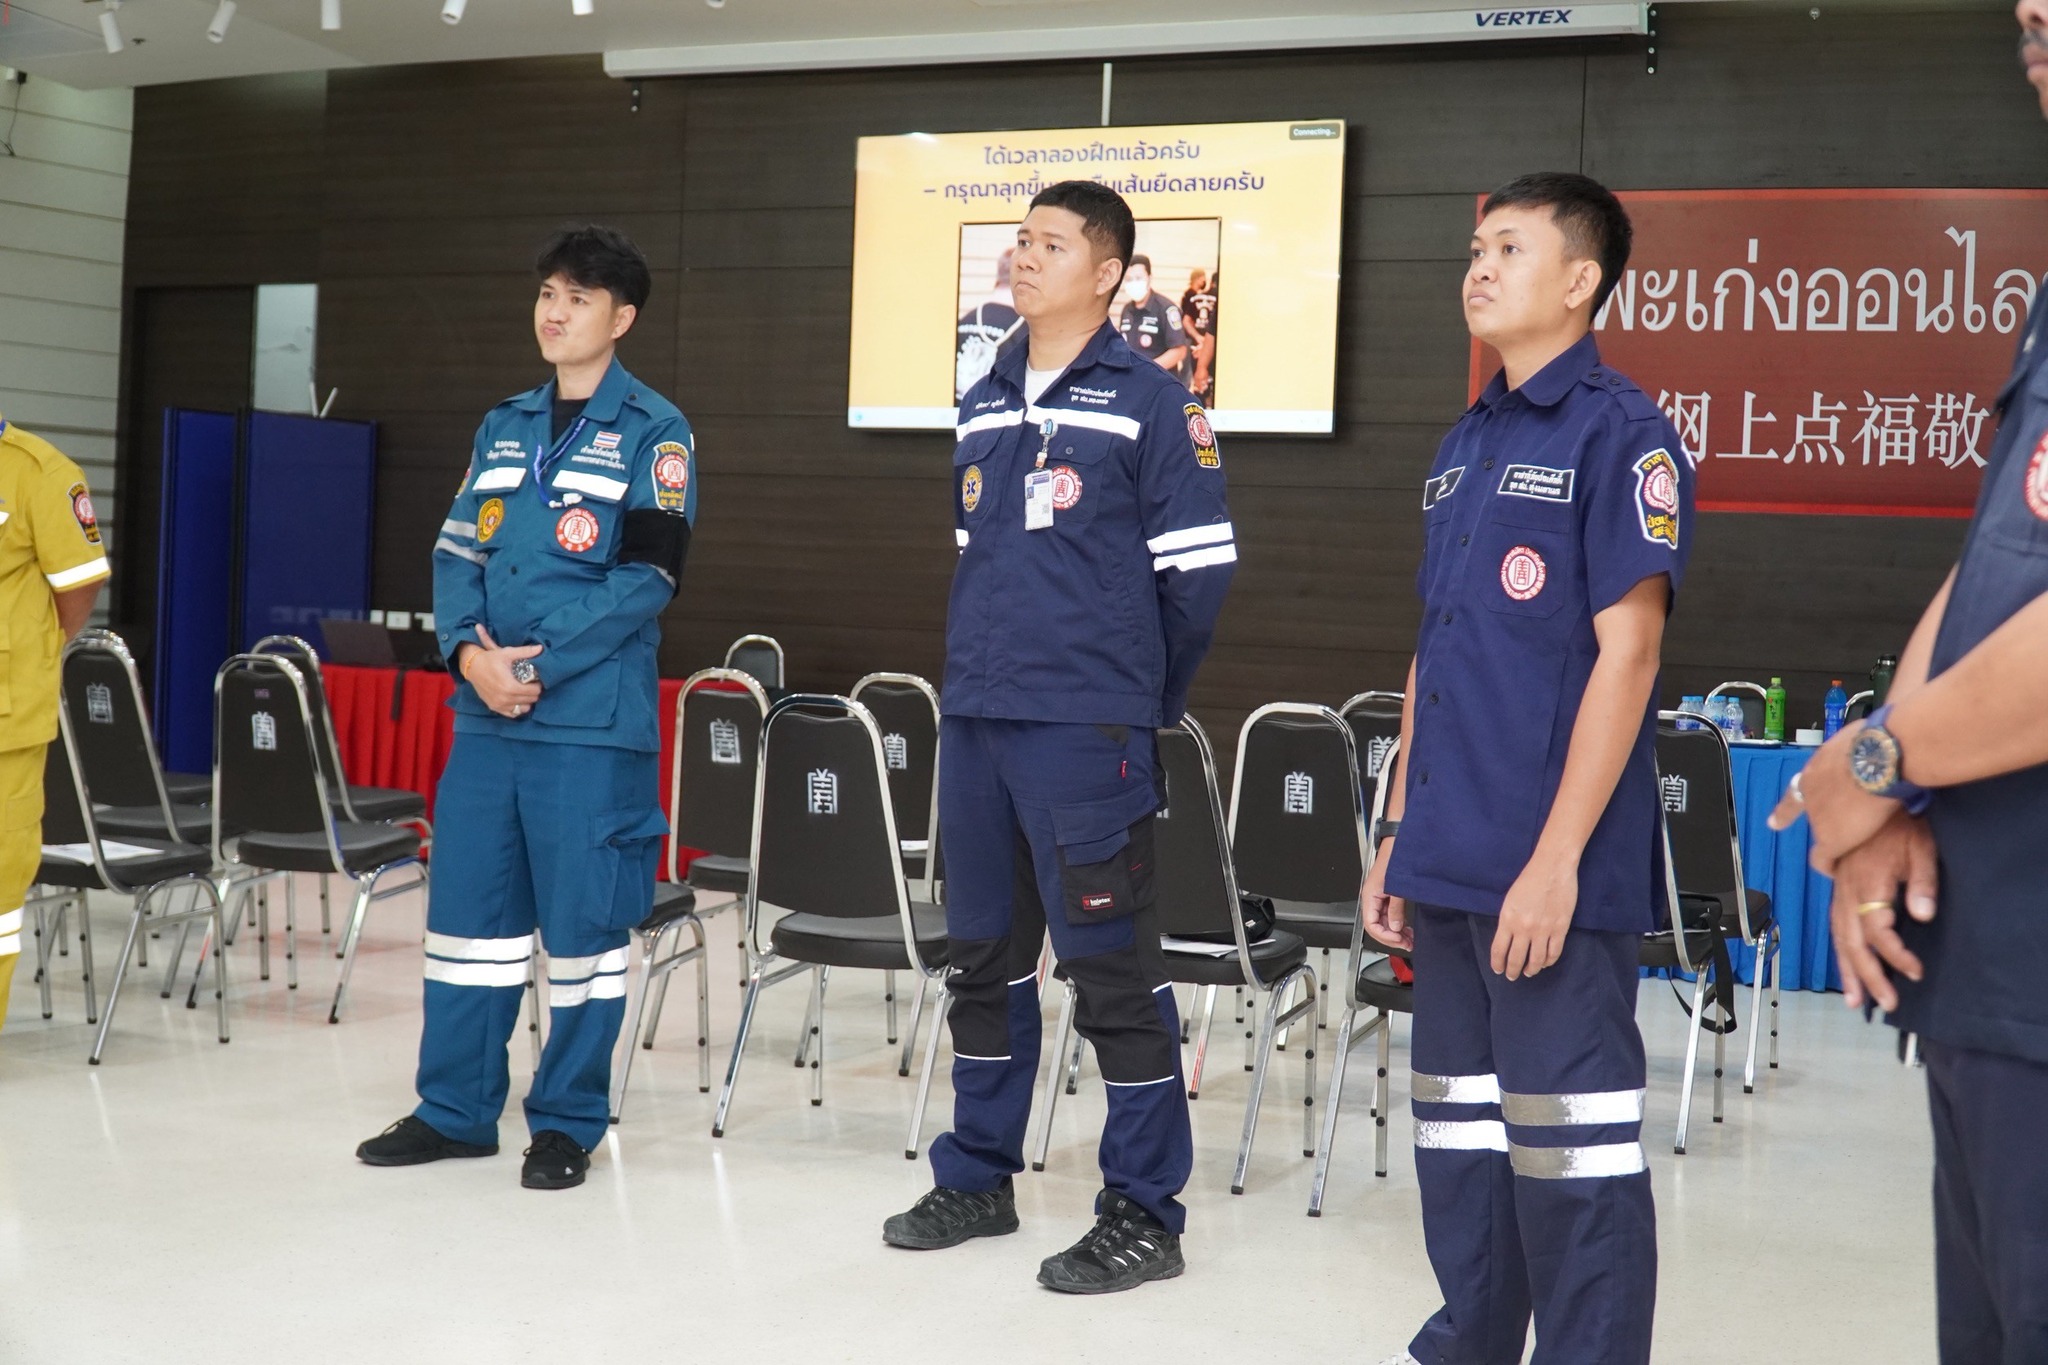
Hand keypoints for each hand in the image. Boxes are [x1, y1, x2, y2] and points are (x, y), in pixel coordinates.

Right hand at [462, 626, 542, 718]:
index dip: (538, 685)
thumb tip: (541, 648)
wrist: (471, 667)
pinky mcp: (494, 707)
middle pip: (530, 700)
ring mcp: (499, 705)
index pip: (534, 692)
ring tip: (524, 691)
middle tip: (531, 685)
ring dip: (527, 701)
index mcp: (510, 686)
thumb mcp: (508, 653)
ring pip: (523, 708)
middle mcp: (505, 698)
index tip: (535, 680)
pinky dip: (517, 708)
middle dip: (533, 692)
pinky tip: (517, 699)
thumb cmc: (490, 659)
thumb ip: (525, 652)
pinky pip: (512, 714)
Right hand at [1361, 838, 1411, 951]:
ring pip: (1384, 922)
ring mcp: (1380, 898)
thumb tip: (1395, 927)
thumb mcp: (1396, 888)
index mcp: (1370, 896)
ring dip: (1395, 933)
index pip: (1371, 925)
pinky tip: (1406, 929)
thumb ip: (1395, 909)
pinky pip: (1389, 915)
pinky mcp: (1387, 896)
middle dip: (1391, 937)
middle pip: (1377, 926)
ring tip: (1409, 939)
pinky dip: (1397, 924)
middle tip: (1407, 944)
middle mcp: (1372, 899)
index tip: (1398, 939)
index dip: (1384, 936)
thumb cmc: (1394, 859)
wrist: (1399, 843)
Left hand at [1491, 849, 1577, 979]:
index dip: (1498, 963)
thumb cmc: (1528, 880)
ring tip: (1529, 972)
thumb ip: (1508, 921)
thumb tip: (1509, 939)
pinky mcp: (1560, 929)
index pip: (1499, 950)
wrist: (1552, 869)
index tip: (1498, 970)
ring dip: (1531, 970)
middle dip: (1513, 970)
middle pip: (1516, 958)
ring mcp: (1543, 930)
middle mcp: (1524, 929)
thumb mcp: (1510, 900)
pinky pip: (1554, 953)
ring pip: (1536, 960)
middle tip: (1512, 976)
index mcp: (1508, 920)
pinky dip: (1548, 961)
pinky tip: (1544, 963)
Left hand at [1767, 722, 1898, 875]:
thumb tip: (1874, 741)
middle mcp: (1810, 792)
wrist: (1880, 758)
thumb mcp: (1861, 739)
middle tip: (1848, 816)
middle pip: (1814, 812)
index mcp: (1816, 768)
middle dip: (1828, 816)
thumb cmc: (1879, 742)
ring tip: (1860, 835)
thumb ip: (1858, 749)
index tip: (1772, 824)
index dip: (1786, 810)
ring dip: (1840, 833)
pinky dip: (1829, 865)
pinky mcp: (1831, 838)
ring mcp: (1817, 816)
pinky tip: (1833, 871)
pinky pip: (1825, 859)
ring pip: (1825, 831)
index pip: (1797, 791)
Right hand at [1828, 811, 1938, 1012]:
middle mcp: (1847, 890)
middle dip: (1867, 976)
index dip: (1896, 956)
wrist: (1870, 790)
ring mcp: (1839, 888)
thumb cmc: (1899, 819)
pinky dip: (1838, 947)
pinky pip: (1834, 923)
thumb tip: (1923, 915)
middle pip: (1852, 942)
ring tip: (1854, 998)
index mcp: (1867, 884)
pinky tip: (1844, 960)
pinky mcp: (1838, 884)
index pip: (1878, 932)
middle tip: (1883, 1002)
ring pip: (1837, 936)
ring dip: (1846, 968)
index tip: (1914, 970)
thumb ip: (1922, 884)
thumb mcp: (1921, 848)